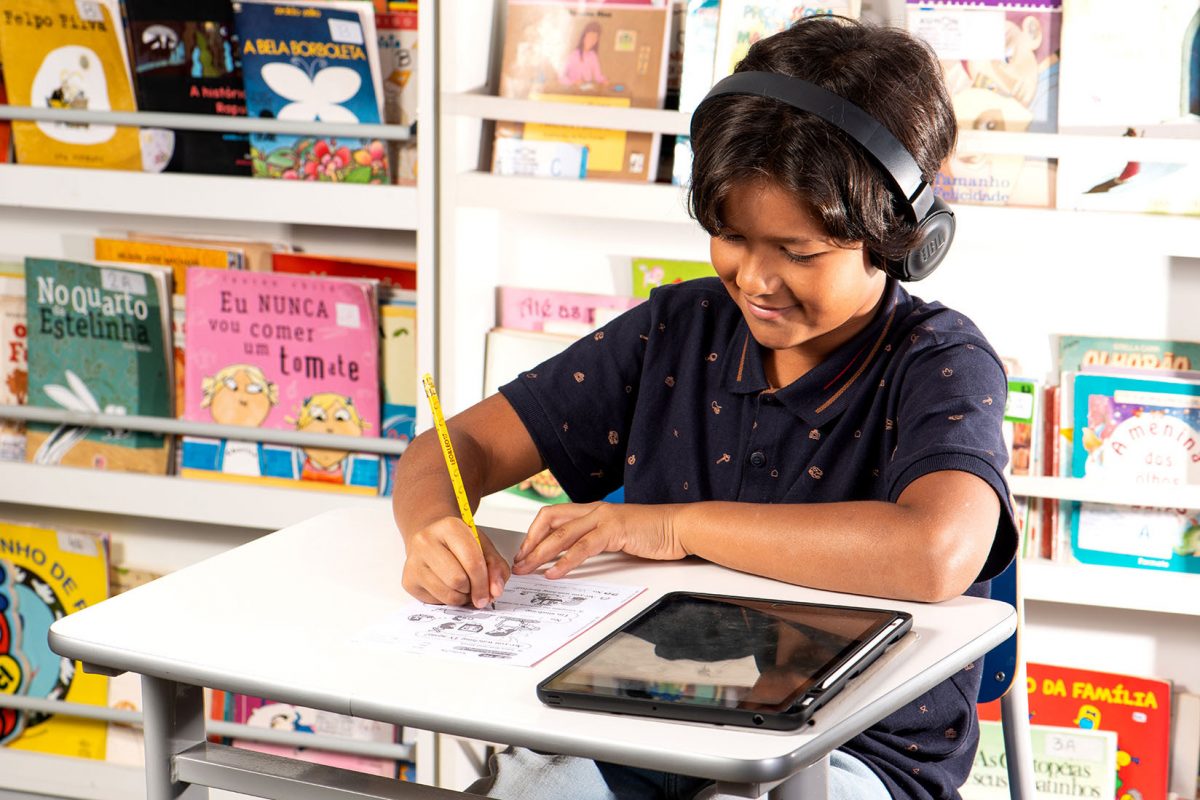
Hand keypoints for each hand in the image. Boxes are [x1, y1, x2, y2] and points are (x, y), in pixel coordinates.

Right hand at [402, 517, 509, 607]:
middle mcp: (426, 541)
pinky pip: (436, 601)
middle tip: (474, 586)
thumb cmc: (458, 542)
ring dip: (461, 596)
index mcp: (449, 527)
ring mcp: (413, 561)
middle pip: (458, 580)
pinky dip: (448, 599)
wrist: (430, 536)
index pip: (472, 562)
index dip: (484, 583)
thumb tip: (495, 591)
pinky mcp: (408, 580)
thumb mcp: (483, 546)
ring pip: (447, 594)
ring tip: (463, 586)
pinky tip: (448, 586)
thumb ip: (496, 567)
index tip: (490, 594)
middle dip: (472, 589)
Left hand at [512, 502, 688, 578]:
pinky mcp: (614, 531)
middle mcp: (594, 510)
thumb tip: (573, 555)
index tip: (524, 553)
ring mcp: (603, 519)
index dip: (534, 533)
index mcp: (592, 510)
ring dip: (540, 554)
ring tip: (527, 570)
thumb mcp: (617, 535)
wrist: (679, 527)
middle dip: (530, 542)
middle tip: (518, 563)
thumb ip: (596, 540)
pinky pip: (583, 547)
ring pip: (561, 534)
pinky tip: (554, 573)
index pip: (553, 516)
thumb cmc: (652, 533)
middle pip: (549, 520)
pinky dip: (565, 561)